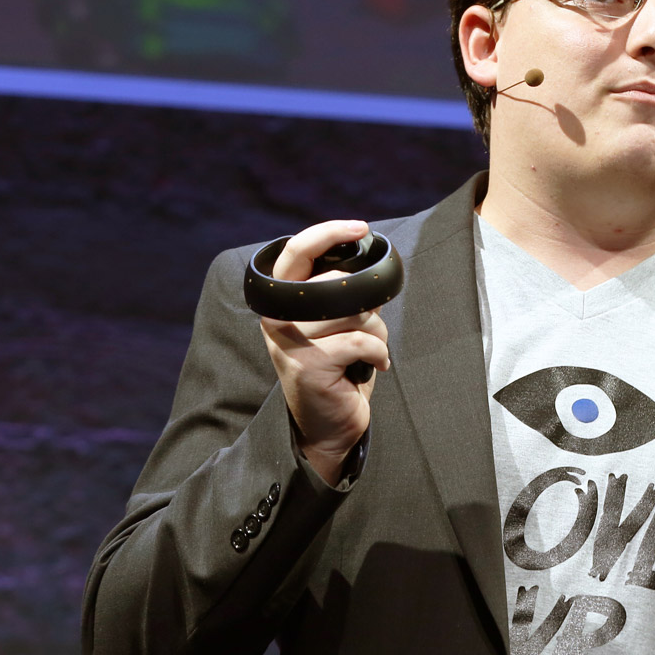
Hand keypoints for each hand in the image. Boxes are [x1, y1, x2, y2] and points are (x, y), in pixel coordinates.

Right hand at [258, 219, 392, 484]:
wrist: (329, 426)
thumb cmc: (339, 370)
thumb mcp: (336, 325)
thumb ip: (341, 295)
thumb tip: (368, 264)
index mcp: (281, 301)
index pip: (296, 252)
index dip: (327, 233)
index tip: (360, 227)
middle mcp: (276, 317)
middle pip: (340, 285)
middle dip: (367, 308)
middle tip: (366, 336)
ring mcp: (287, 340)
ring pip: (356, 312)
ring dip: (376, 334)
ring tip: (366, 356)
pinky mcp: (306, 364)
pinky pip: (361, 341)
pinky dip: (378, 354)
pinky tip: (375, 368)